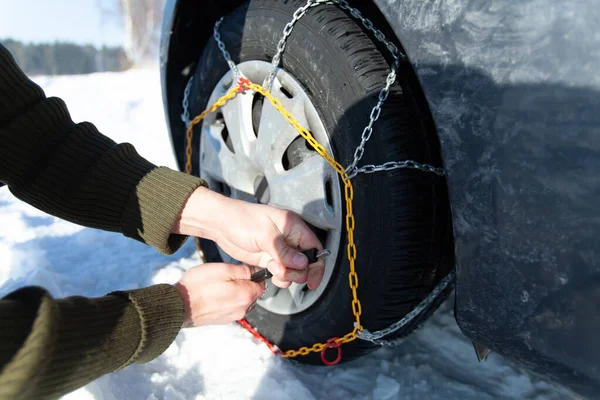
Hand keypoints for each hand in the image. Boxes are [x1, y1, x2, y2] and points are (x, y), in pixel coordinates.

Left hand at [173, 187, 324, 288]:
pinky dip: (278, 278)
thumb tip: (303, 263)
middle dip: (298, 272)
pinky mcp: (269, 259)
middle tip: (284, 273)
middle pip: (306, 262)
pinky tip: (269, 274)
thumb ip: (284, 251)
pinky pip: (281, 273)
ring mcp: (279, 250)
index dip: (316, 265)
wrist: (220, 224)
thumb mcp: (264, 234)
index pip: (314, 248)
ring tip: (272, 270)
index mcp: (294, 227)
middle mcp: (290, 239)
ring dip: (287, 276)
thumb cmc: (241, 220)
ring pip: (294, 270)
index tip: (312, 281)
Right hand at [174, 263, 264, 326]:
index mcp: (246, 295)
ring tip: (220, 284)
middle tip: (228, 275)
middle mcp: (243, 309)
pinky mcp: (223, 320)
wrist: (178, 306)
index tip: (242, 269)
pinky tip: (215, 294)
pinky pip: (232, 307)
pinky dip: (228, 299)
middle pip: (253, 293)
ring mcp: (233, 316)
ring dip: (236, 292)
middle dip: (245, 283)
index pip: (262, 283)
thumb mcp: (223, 269)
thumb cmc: (199, 285)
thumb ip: (244, 270)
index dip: (255, 274)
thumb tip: (256, 271)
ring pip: (243, 300)